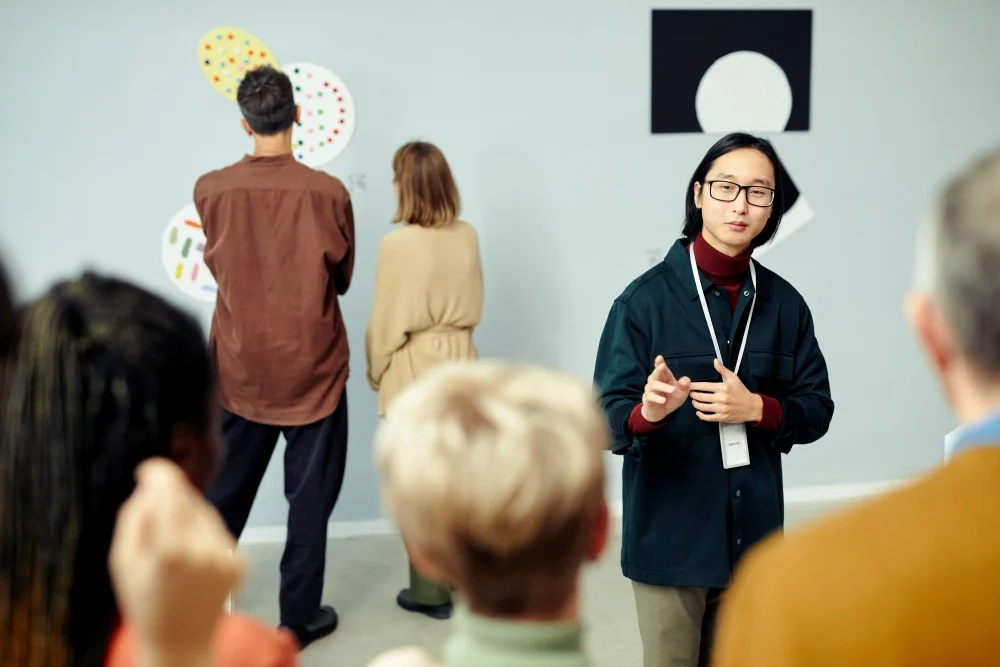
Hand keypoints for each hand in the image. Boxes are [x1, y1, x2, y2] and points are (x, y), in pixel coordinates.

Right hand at [109, 459, 244, 666]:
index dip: (160, 474)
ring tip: (171, 545)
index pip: (170, 492)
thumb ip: (134, 518)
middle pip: (188, 500)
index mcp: (170, 552)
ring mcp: (226, 557)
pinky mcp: (240, 561)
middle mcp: (204, 551)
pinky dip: (203, 533)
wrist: (180, 641)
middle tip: (153, 519)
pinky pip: (218, 530)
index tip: (149, 469)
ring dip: (188, 516)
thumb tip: (150, 484)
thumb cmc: (144, 602)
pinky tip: (191, 556)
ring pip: (206, 512)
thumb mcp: (122, 561)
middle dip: (170, 499)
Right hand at [640, 355, 691, 422]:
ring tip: (672, 390)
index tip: (660, 357)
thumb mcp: (681, 393)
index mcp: (664, 378)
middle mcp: (655, 382)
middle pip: (655, 374)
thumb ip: (685, 386)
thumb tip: (685, 379)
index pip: (662, 369)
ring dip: (663, 387)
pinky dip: (657, 398)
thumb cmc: (670, 399)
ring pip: (653, 385)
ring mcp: (650, 390)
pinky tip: (663, 400)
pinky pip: (650, 396)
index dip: (660, 363)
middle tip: (662, 365)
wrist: (660, 412)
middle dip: (658, 369)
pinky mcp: (647, 399)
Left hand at [689, 359, 762, 423]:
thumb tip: (715, 361)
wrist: (752, 407)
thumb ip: (723, 370)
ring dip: (695, 404)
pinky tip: (698, 412)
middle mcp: (721, 398)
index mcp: (723, 387)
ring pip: (702, 407)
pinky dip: (701, 415)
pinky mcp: (722, 418)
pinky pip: (708, 418)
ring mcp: (721, 409)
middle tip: (691, 393)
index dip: (694, 386)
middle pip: (700, 397)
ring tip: (694, 401)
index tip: (689, 386)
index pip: (703, 386)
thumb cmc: (742, 392)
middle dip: (693, 395)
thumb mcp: (734, 378)